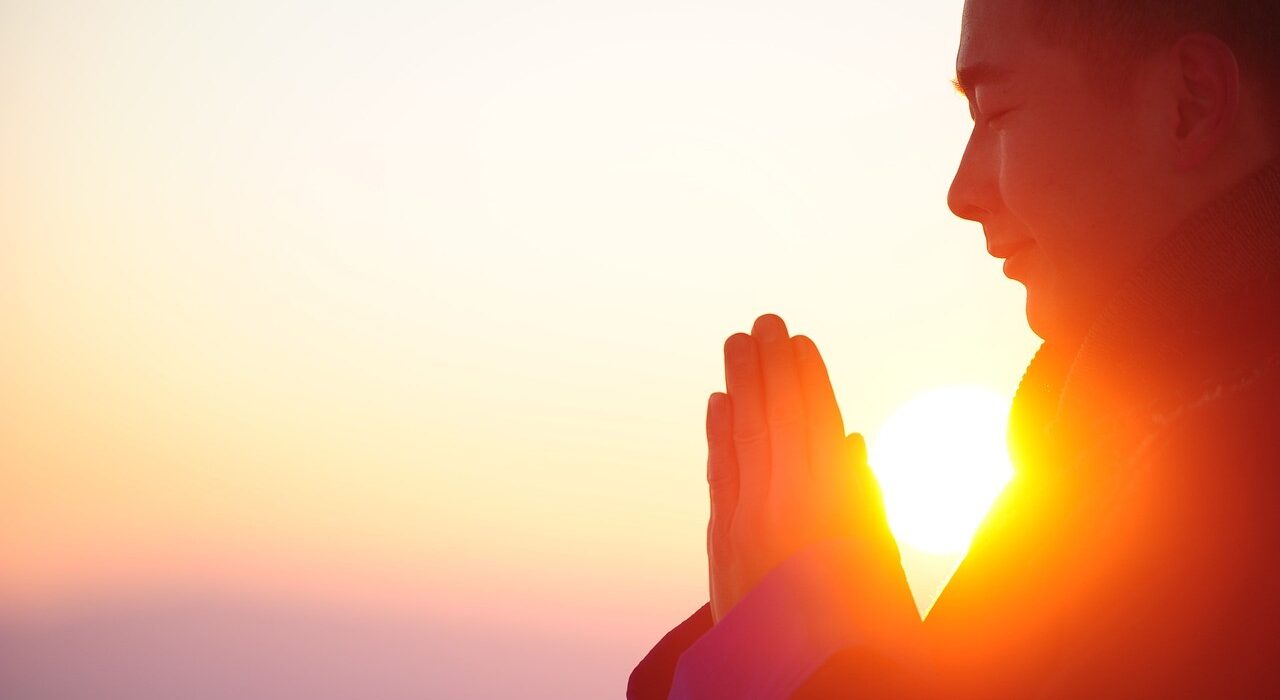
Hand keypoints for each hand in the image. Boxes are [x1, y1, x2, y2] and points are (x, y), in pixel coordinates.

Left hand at [705, 313, 895, 623]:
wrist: (810, 688)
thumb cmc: (866, 632)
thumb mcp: (881, 562)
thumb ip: (864, 496)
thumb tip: (848, 440)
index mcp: (836, 505)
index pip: (816, 421)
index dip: (806, 377)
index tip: (798, 340)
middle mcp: (787, 505)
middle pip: (774, 418)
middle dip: (767, 366)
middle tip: (760, 321)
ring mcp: (748, 523)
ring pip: (742, 437)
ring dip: (739, 386)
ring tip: (736, 345)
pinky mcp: (724, 546)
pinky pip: (720, 474)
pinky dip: (717, 435)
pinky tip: (716, 404)